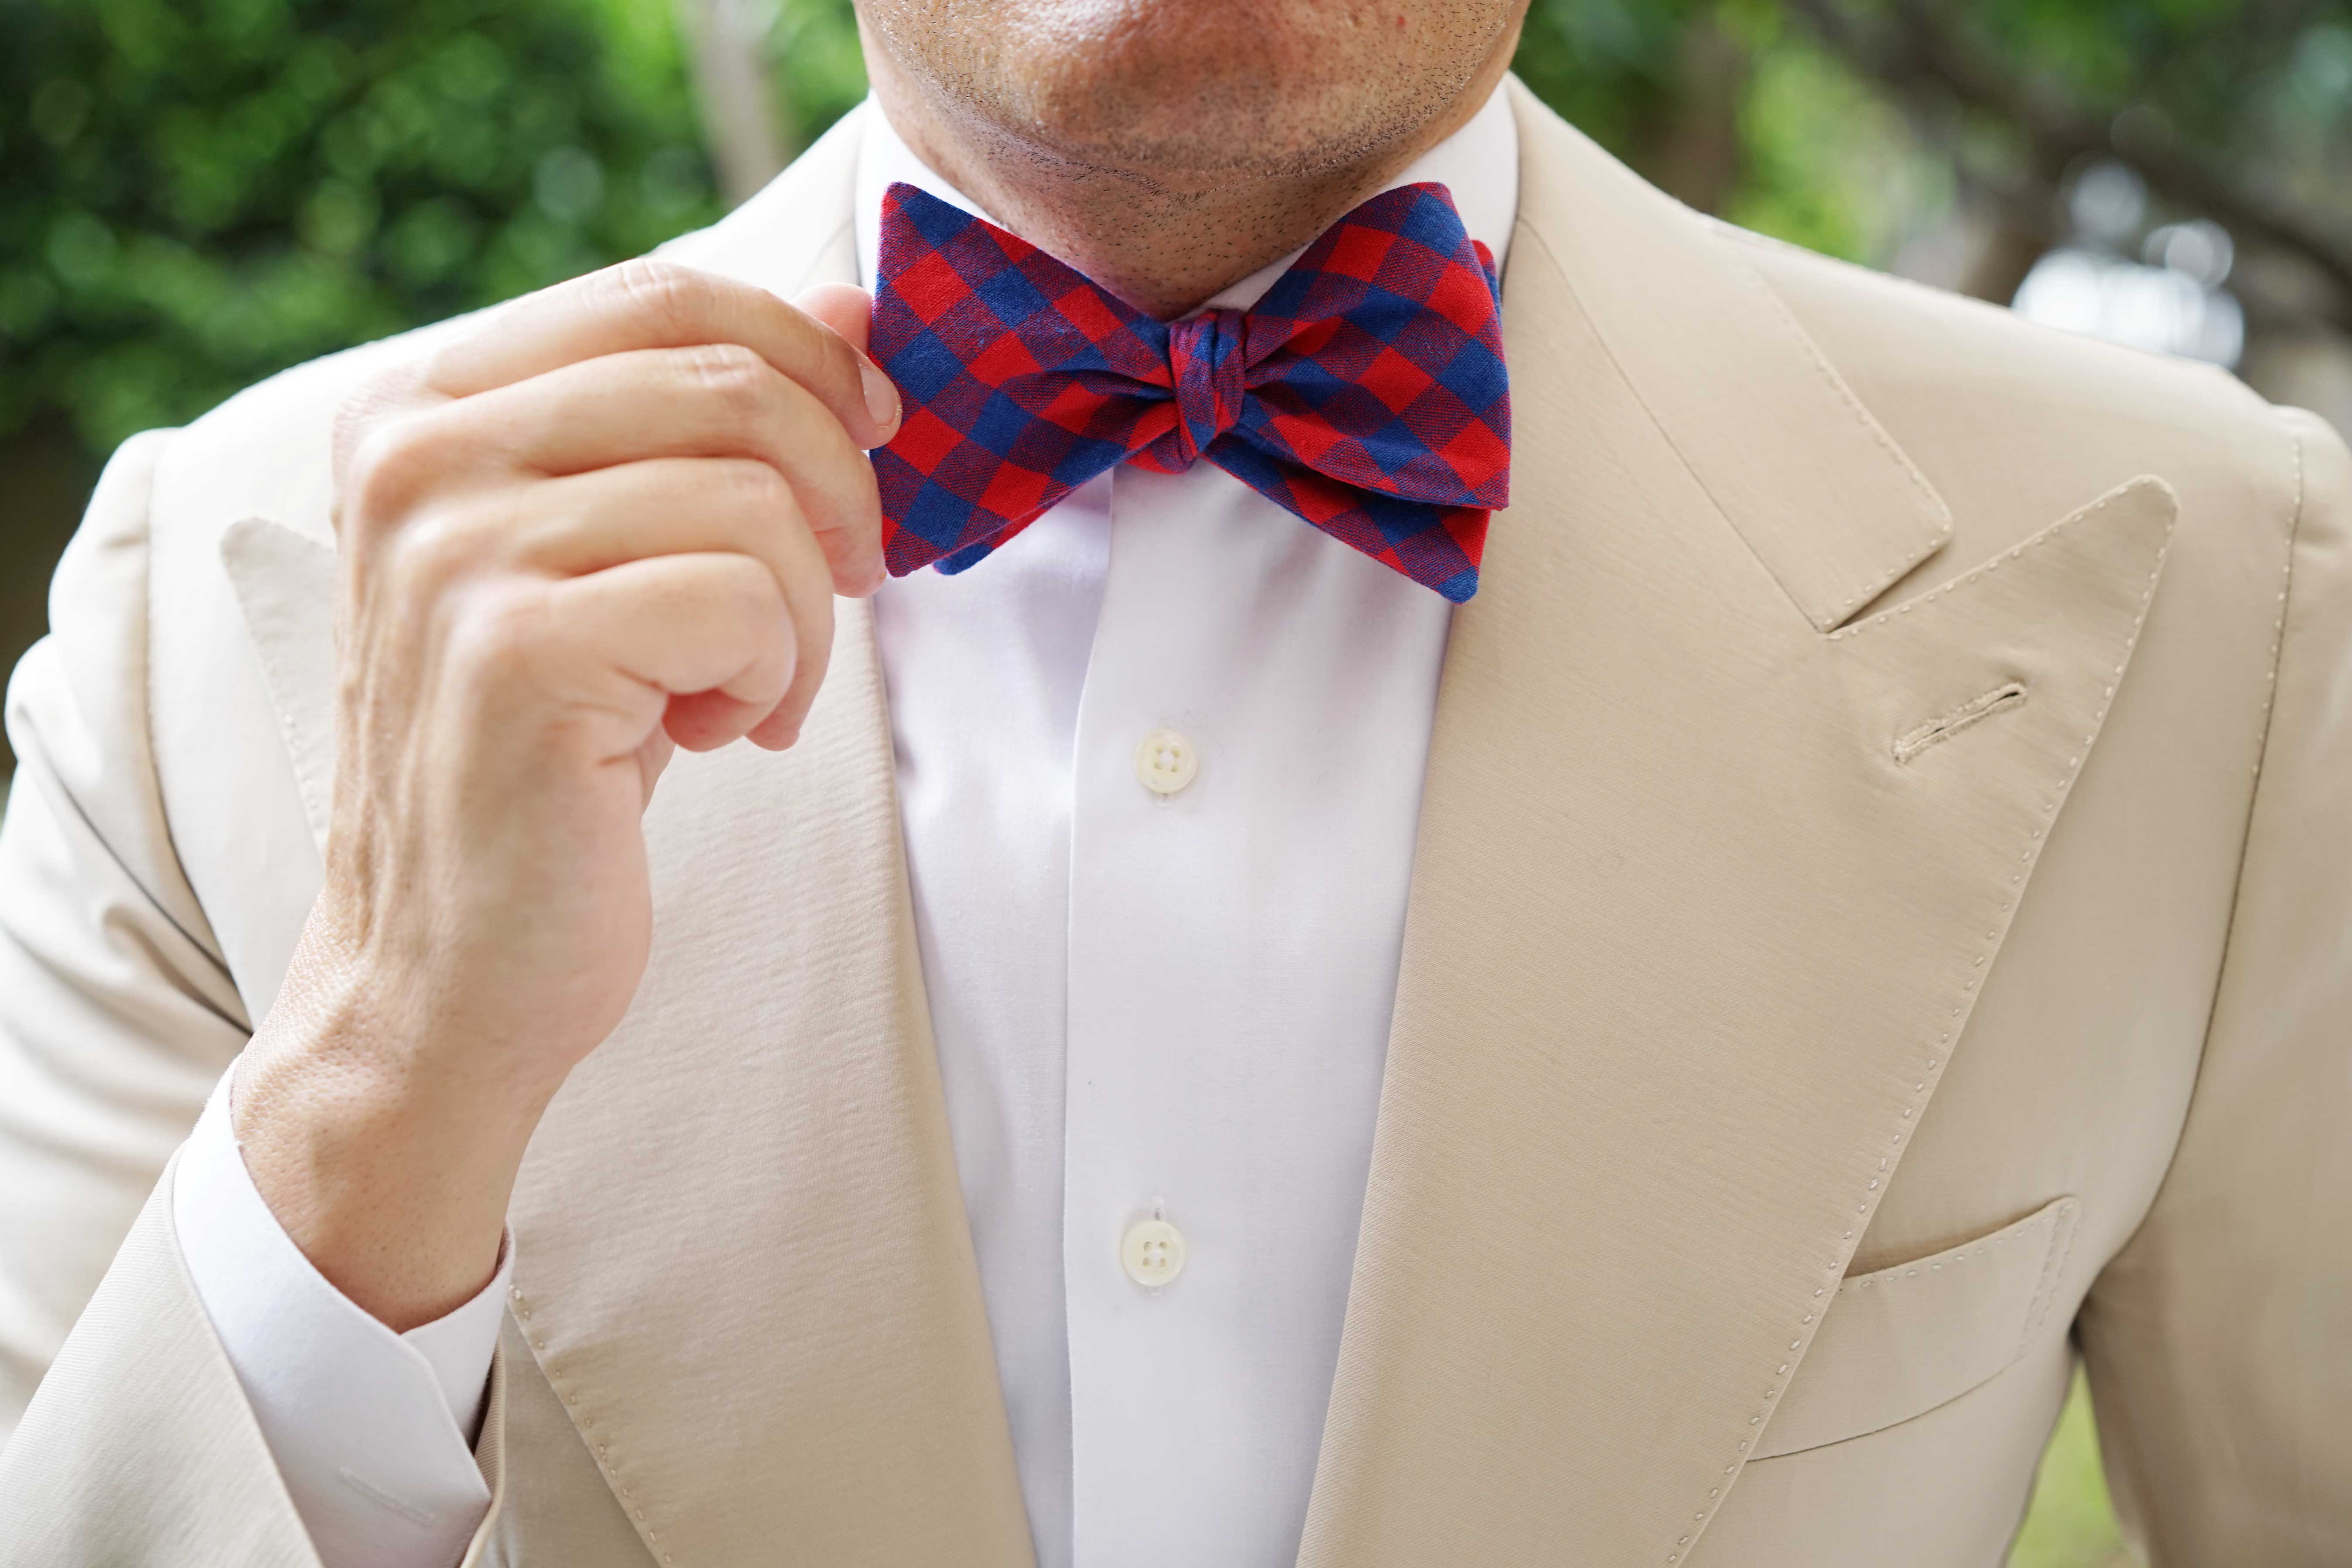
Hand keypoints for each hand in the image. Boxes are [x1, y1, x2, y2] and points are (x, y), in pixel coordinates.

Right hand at [231, 260, 899, 1328]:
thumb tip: (846, 309)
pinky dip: (778, 677)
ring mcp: (453, 551)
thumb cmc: (552, 757)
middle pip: (730, 382)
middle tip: (841, 589)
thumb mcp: (623, 561)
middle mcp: (416, 456)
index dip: (807, 361)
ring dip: (806, 614)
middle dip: (835, 492)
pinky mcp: (516, 651)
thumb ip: (706, 425)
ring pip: (755, 500)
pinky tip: (718, 735)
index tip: (868, 444)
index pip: (668, 299)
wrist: (447, 967)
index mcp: (423, 407)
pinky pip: (747, 600)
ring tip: (749, 692)